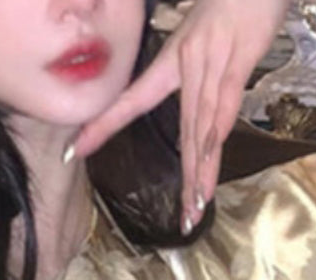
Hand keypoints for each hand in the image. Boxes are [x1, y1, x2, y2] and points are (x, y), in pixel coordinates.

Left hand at [73, 0, 289, 231]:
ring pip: (201, 127)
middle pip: (180, 130)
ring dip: (199, 170)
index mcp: (174, 58)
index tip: (76, 151)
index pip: (133, 98)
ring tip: (196, 207)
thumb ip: (196, 63)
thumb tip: (190, 89)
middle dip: (179, 174)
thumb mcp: (204, 27)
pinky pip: (224, 106)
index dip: (105, 125)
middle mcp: (189, 64)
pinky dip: (215, 140)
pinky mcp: (239, 60)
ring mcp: (213, 63)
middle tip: (177, 216)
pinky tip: (211, 168)